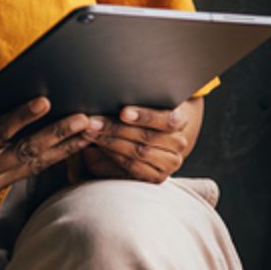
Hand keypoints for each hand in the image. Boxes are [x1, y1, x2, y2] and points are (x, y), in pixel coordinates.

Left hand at [82, 96, 203, 183]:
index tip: (123, 112)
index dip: (145, 116)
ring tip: (91, 132)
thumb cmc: (142, 114)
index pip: (166, 120)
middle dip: (116, 128)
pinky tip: (100, 146)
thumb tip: (116, 93)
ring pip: (138, 152)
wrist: (155, 138)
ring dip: (110, 142)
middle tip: (92, 121)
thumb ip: (135, 101)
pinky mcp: (158, 176)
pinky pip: (133, 166)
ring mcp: (170, 162)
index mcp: (180, 121)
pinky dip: (114, 155)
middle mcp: (179, 143)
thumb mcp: (144, 104)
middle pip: (147, 137)